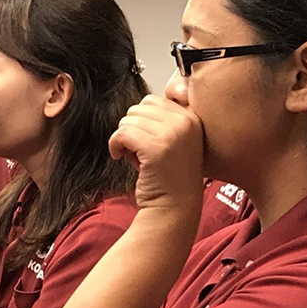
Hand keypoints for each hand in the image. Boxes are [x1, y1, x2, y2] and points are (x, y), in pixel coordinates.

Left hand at [109, 95, 203, 210]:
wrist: (174, 206)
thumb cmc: (168, 176)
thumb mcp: (172, 141)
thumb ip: (159, 122)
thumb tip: (133, 111)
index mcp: (191, 117)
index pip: (153, 101)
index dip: (141, 120)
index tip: (142, 140)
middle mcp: (185, 122)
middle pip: (138, 108)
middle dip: (131, 128)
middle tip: (136, 149)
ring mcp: (172, 134)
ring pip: (128, 120)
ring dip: (123, 138)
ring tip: (132, 155)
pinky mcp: (156, 148)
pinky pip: (122, 133)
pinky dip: (114, 145)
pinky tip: (119, 157)